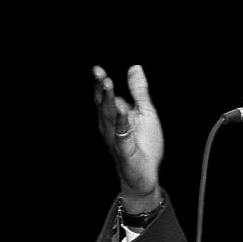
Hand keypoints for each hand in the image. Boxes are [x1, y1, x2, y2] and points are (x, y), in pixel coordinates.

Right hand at [93, 64, 163, 210]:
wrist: (145, 175)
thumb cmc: (143, 144)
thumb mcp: (145, 112)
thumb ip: (139, 92)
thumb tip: (134, 67)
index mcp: (114, 116)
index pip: (104, 97)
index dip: (100, 83)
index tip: (97, 69)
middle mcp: (110, 126)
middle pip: (104, 105)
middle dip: (101, 89)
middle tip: (99, 73)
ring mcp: (116, 138)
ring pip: (110, 118)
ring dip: (109, 102)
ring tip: (108, 85)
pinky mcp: (126, 150)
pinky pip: (123, 136)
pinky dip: (123, 123)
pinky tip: (124, 111)